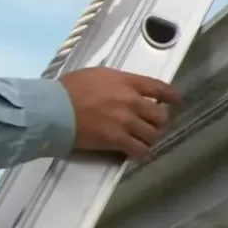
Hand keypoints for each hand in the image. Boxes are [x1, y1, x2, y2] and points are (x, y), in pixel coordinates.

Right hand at [58, 67, 180, 159]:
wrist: (52, 109)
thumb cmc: (67, 89)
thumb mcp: (95, 75)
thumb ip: (116, 82)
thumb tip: (125, 88)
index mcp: (125, 81)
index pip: (157, 87)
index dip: (170, 95)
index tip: (175, 100)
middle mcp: (131, 101)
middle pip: (160, 115)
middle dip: (157, 121)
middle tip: (150, 124)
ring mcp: (126, 121)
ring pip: (153, 134)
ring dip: (149, 137)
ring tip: (141, 139)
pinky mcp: (117, 140)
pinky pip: (140, 150)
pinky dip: (140, 151)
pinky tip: (135, 151)